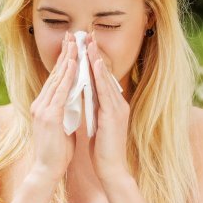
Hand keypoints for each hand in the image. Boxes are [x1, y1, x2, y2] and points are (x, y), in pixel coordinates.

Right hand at [29, 32, 77, 181]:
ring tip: (74, 43)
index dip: (62, 61)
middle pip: (54, 74)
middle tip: (71, 35)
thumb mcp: (60, 126)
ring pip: (57, 79)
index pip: (54, 79)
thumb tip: (71, 101)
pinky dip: (67, 76)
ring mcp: (43, 109)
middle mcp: (40, 104)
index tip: (70, 46)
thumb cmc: (56, 151)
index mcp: (43, 106)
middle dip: (64, 54)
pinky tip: (73, 64)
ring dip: (67, 60)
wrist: (47, 170)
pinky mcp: (50, 115)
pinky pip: (61, 91)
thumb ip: (63, 111)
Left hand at [85, 32, 130, 183]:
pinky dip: (99, 76)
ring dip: (96, 59)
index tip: (86, 43)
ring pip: (105, 78)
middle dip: (95, 53)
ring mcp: (117, 107)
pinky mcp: (113, 114)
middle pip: (104, 73)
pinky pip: (105, 91)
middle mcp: (118, 102)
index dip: (94, 60)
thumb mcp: (97, 121)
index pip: (101, 78)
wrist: (110, 168)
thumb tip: (85, 91)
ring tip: (89, 43)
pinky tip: (93, 64)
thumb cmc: (102, 148)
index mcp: (113, 104)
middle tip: (87, 34)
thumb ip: (94, 105)